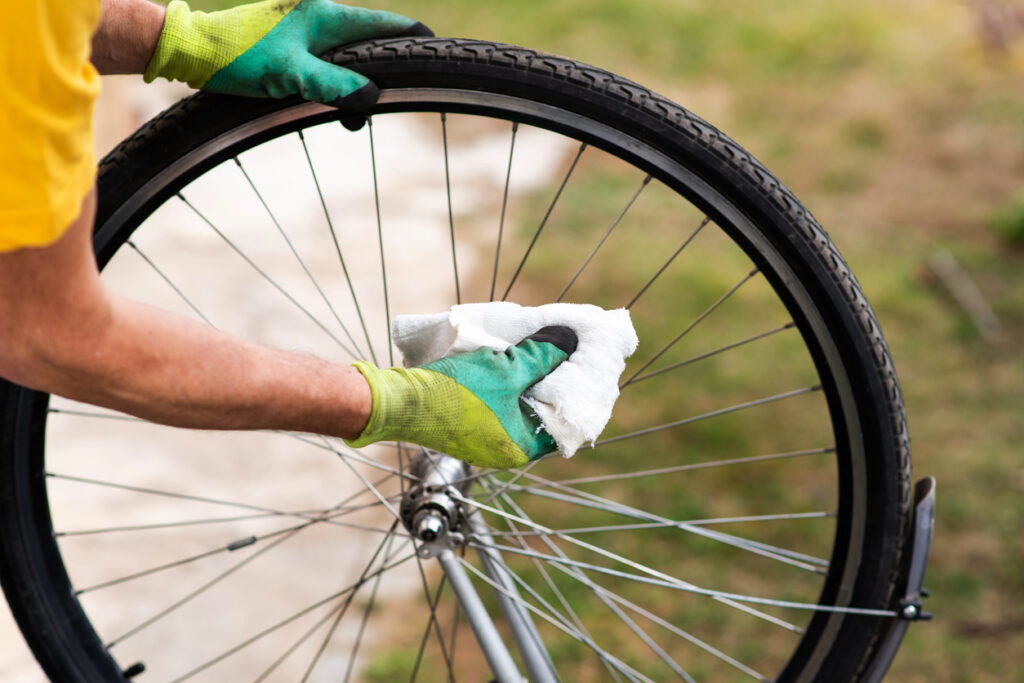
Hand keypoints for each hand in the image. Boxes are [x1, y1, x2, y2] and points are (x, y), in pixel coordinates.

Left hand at [143, 0, 430, 107]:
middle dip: (383, 70)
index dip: (409, 37)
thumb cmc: (238, 57)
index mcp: (325, 14)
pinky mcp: (292, 45)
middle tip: (395, 96)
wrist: (193, 51)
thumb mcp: (292, 76)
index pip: (382, 24)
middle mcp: (319, 17)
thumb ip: (335, 86)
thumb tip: (370, 100)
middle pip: (369, 42)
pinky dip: (338, 83)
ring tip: (358, 111)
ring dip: (358, 82)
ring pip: (349, 56)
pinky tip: (332, 102)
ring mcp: (305, 30)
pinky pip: (329, 63)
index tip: (433, 48)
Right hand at [347, 327, 578, 468]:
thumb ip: (540, 358)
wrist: (399, 402)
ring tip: (532, 353)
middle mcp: (504, 450)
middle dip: (549, 385)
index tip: (580, 370)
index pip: (562, 424)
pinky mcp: (465, 428)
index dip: (574, 395)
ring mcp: (483, 441)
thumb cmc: (455, 393)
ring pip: (516, 408)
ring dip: (524, 383)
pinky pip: (495, 406)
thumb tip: (567, 343)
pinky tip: (502, 363)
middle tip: (559, 355)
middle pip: (539, 414)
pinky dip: (503, 387)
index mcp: (521, 447)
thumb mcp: (506, 370)